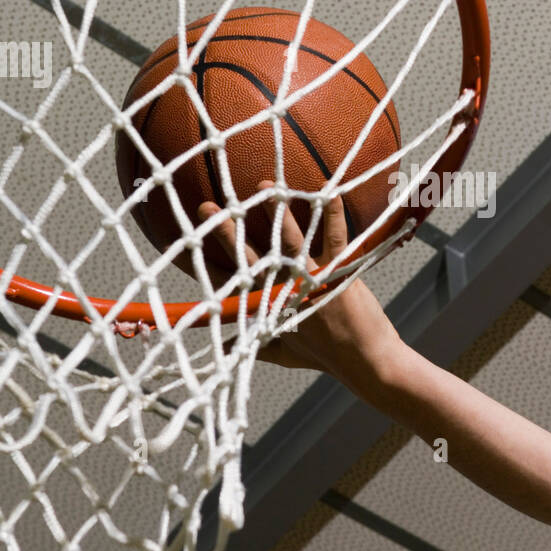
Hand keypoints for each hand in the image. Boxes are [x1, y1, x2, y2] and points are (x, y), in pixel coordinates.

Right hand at [196, 181, 401, 382]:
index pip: (230, 282)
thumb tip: (222, 351)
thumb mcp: (284, 353)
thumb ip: (255, 346)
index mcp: (269, 307)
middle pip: (251, 257)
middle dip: (227, 232)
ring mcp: (312, 279)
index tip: (184, 246)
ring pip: (289, 240)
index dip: (204, 265)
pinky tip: (329, 191)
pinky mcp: (339, 271)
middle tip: (206, 208)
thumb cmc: (326, 356)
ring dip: (277, 212)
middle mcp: (285, 290)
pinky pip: (334, 236)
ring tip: (265, 187)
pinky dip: (332, 212)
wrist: (365, 362)